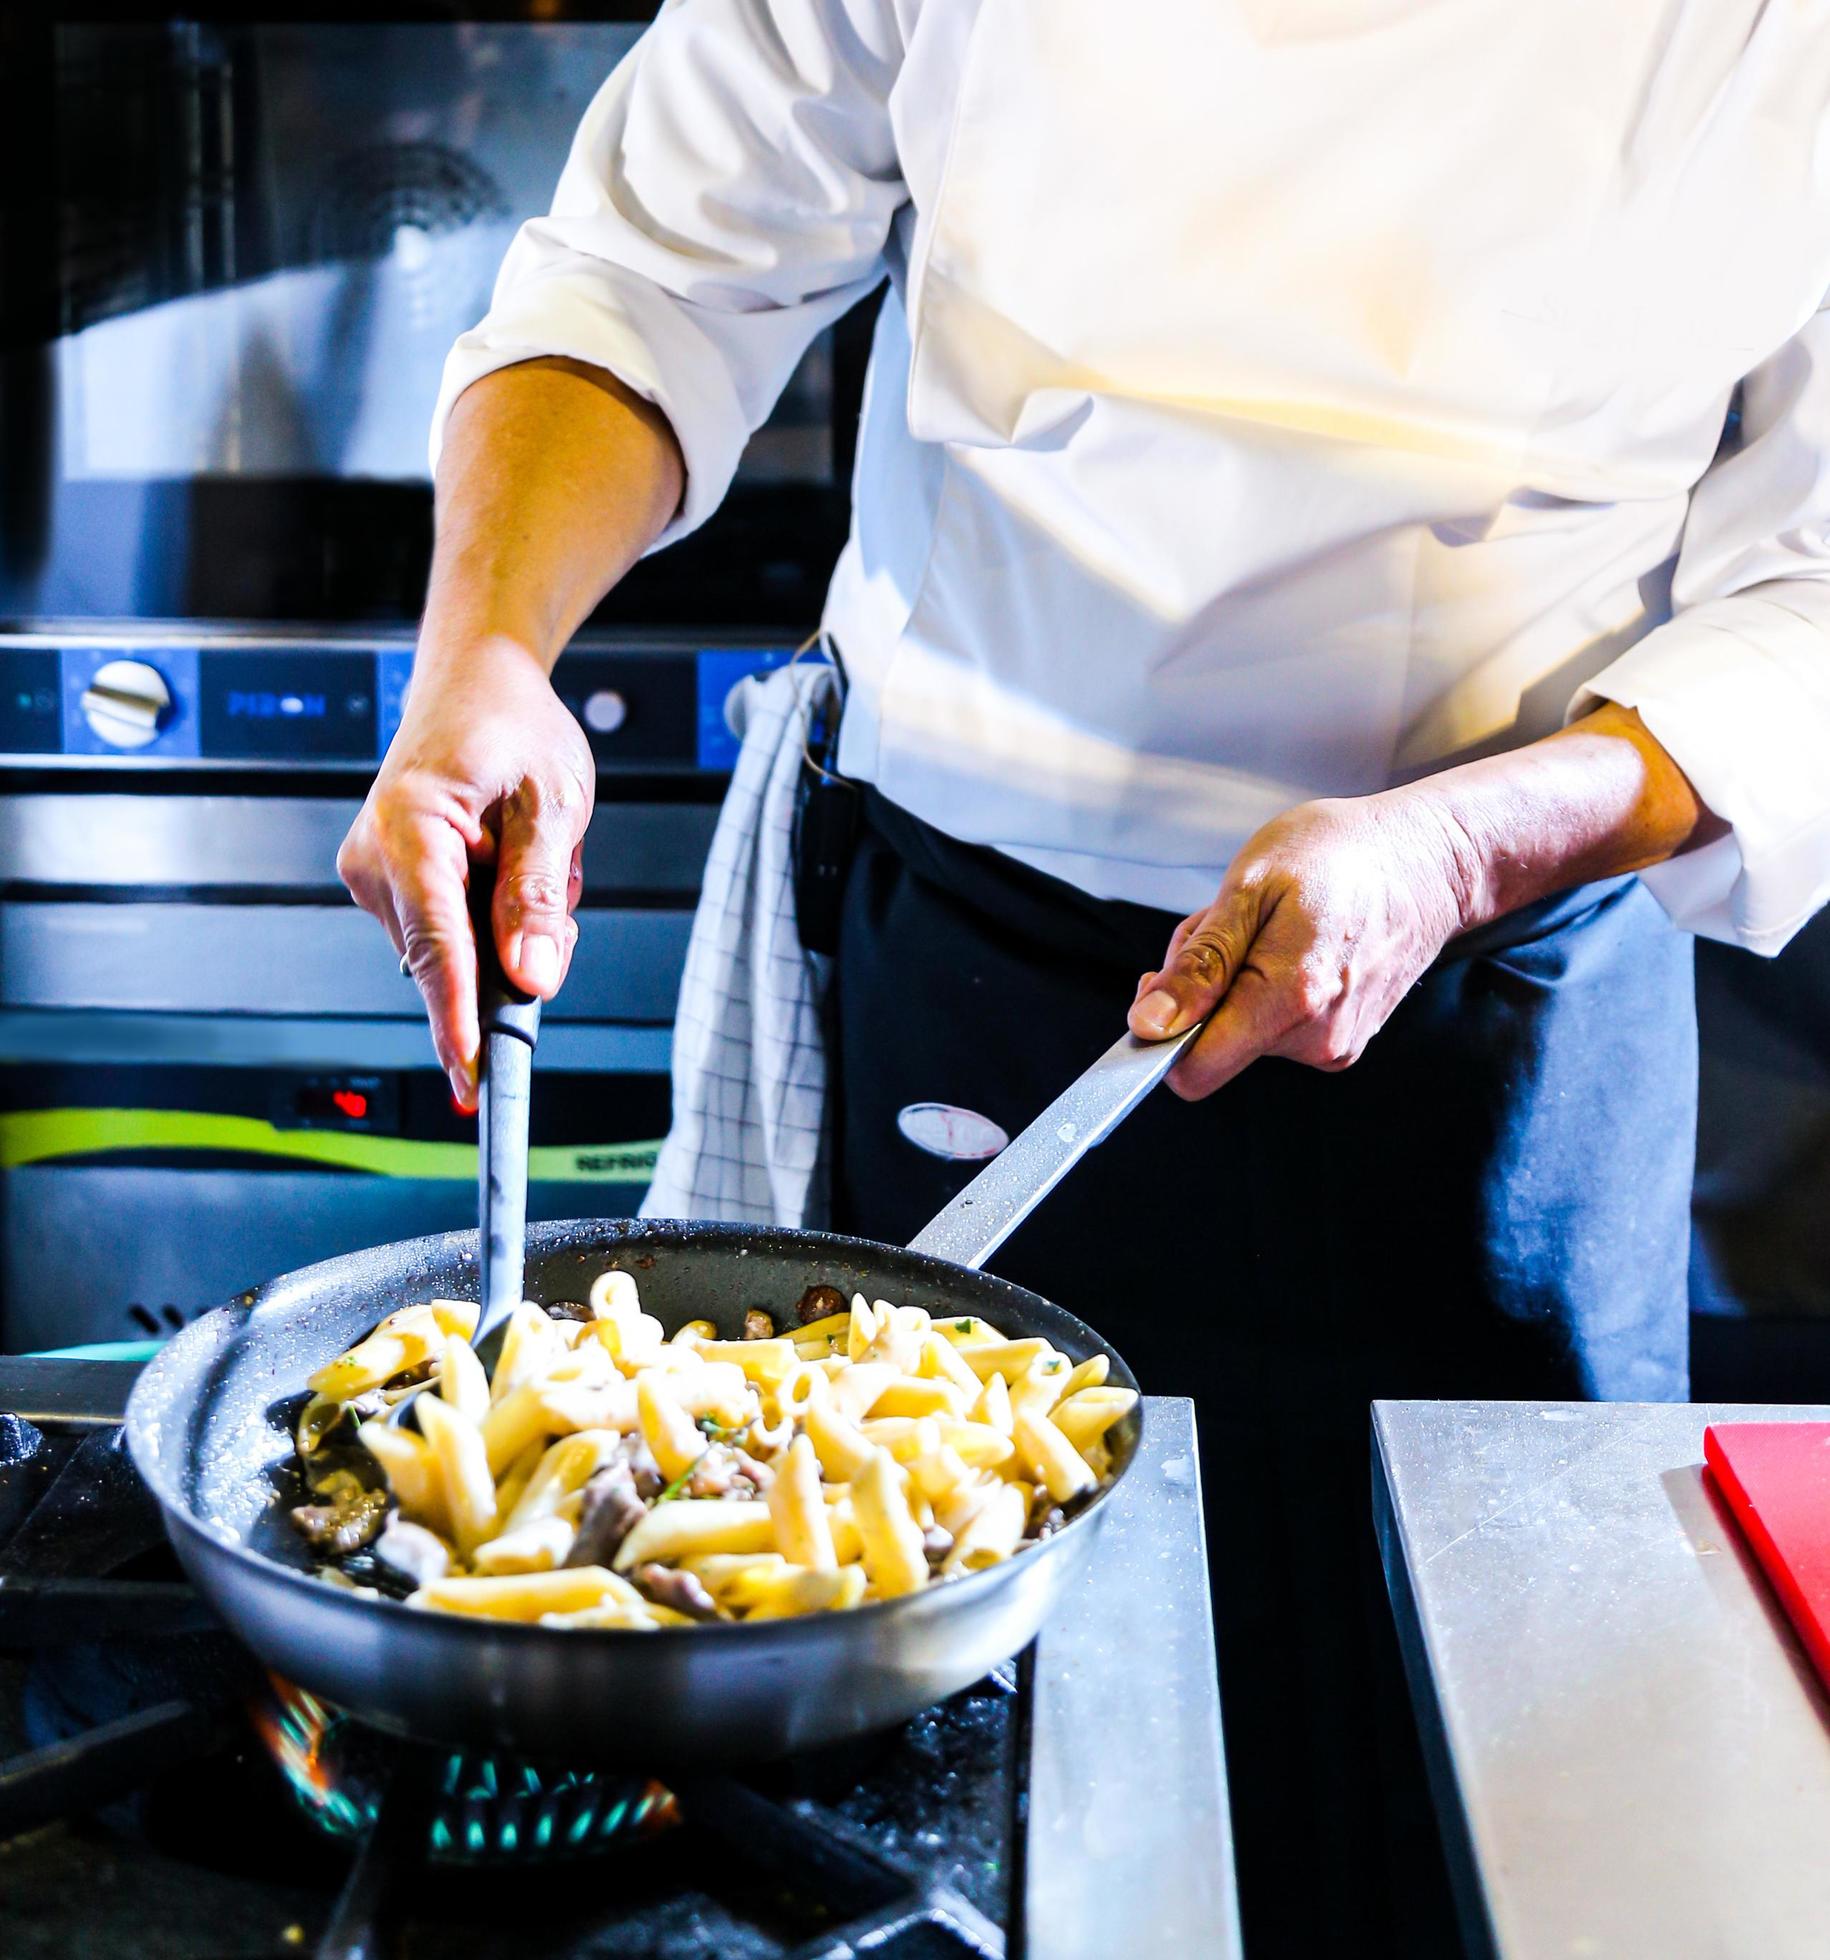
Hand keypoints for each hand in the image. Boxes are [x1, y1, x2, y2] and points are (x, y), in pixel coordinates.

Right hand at [338, 638, 592, 1105]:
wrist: (476, 681)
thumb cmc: (511, 723)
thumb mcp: (552, 802)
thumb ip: (538, 892)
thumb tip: (532, 974)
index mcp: (408, 827)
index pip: (436, 944)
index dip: (459, 1016)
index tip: (475, 1072)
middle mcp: (375, 858)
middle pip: (447, 958)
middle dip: (512, 947)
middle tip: (555, 880)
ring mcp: (375, 874)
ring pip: (455, 951)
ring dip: (508, 925)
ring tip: (532, 849)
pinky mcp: (389, 884)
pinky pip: (450, 932)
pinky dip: (492, 915)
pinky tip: (510, 860)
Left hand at [1126, 791, 1474, 1098]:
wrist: (1428, 859)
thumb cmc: (1339, 855)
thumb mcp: (1249, 887)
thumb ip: (1199, 964)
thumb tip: (1149, 1025)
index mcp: (1287, 999)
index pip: (1193, 1071)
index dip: (1161, 1034)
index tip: (1161, 984)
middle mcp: (1316, 1038)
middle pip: (1213, 1044)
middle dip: (1203, 988)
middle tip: (1235, 924)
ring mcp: (1335, 1045)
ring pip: (1242, 1033)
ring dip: (1235, 983)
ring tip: (1274, 927)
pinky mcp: (1345, 1041)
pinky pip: (1275, 1027)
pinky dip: (1265, 989)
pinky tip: (1295, 944)